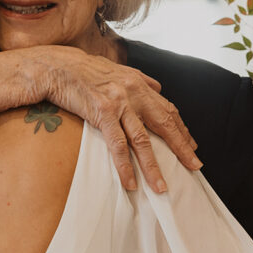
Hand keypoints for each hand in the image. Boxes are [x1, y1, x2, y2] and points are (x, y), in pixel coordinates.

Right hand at [0, 45, 200, 191]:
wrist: (57, 65)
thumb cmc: (85, 70)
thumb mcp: (118, 70)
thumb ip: (140, 79)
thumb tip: (158, 87)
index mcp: (140, 84)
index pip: (168, 110)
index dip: (182, 129)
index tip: (192, 146)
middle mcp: (134, 92)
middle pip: (165, 124)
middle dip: (181, 147)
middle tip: (195, 166)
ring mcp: (119, 103)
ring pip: (142, 141)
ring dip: (154, 166)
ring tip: (162, 187)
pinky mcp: (102, 113)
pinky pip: (117, 145)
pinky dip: (125, 166)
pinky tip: (130, 183)